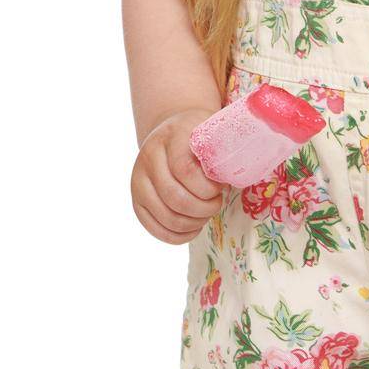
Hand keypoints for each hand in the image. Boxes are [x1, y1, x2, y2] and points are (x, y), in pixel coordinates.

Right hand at [131, 107, 226, 244]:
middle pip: (175, 198)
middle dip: (203, 209)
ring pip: (166, 217)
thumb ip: (219, 152)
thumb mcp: (210, 133)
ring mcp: (138, 181)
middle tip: (216, 204)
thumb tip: (231, 178)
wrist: (172, 134)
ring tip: (206, 214)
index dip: (207, 187)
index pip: (184, 170)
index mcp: (170, 136)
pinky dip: (178, 236)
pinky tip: (194, 227)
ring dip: (193, 223)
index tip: (221, 188)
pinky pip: (155, 229)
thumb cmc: (198, 137)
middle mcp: (148, 158)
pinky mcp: (137, 202)